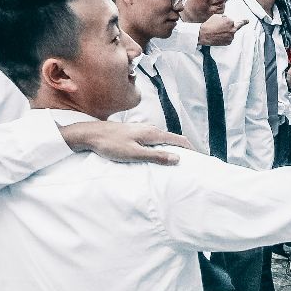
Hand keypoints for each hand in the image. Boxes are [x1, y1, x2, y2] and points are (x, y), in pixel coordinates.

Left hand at [59, 120, 191, 164]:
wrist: (91, 134)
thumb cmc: (110, 145)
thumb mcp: (134, 154)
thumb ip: (155, 156)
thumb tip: (177, 158)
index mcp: (152, 133)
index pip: (178, 139)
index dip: (190, 148)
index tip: (199, 158)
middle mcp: (149, 128)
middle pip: (172, 138)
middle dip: (183, 148)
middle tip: (191, 161)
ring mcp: (141, 129)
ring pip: (162, 138)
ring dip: (171, 147)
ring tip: (177, 159)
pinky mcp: (134, 132)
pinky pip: (153, 139)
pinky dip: (161, 146)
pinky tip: (157, 153)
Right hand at [198, 14, 246, 46]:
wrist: (203, 34)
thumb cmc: (209, 24)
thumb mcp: (217, 16)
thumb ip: (225, 17)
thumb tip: (227, 19)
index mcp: (230, 21)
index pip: (239, 21)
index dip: (244, 21)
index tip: (248, 21)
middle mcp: (232, 30)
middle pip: (234, 27)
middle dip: (229, 27)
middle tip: (223, 27)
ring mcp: (230, 37)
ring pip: (231, 33)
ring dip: (227, 32)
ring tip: (217, 31)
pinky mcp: (228, 42)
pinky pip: (229, 38)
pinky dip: (225, 37)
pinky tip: (218, 35)